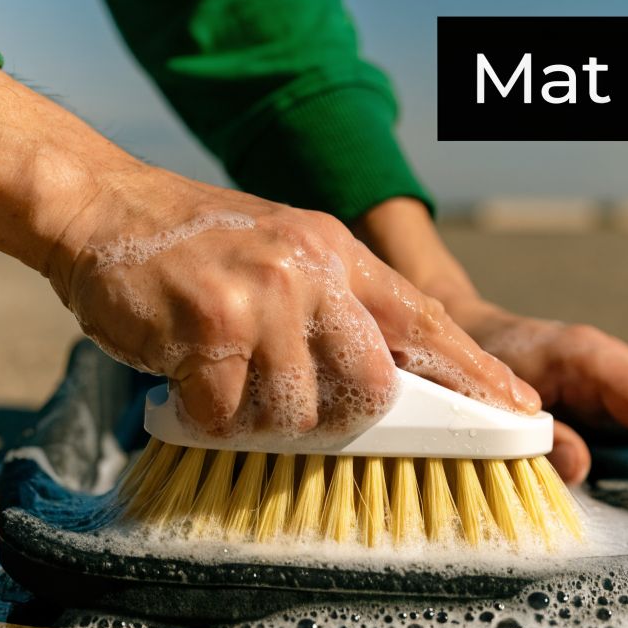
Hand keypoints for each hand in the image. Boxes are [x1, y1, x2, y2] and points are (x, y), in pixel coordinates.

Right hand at [0, 70, 538, 435]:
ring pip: (297, 412)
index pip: (428, 322)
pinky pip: (228, 415)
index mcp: (341, 255)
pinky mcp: (209, 322)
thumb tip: (390, 390)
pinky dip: (205, 418)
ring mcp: (264, 292)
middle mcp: (313, 269)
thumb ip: (339, 310)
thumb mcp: (289, 255)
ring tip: (225, 380)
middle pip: (371, 388)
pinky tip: (186, 383)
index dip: (477, 375)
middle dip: (337, 421)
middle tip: (292, 408)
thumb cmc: (201, 249)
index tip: (522, 414)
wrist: (106, 207)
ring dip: (258, 420)